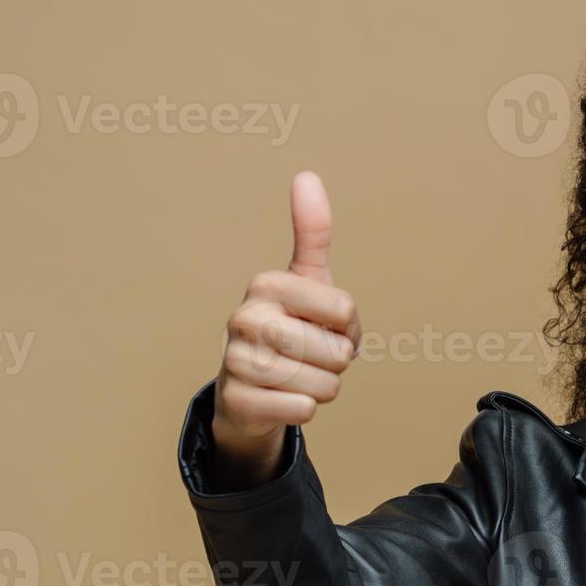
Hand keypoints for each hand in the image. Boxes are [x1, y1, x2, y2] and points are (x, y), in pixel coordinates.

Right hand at [210, 171, 361, 487]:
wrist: (250, 389)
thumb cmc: (289, 329)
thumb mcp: (307, 281)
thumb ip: (312, 232)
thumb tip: (305, 176)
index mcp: (266, 285)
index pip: (346, 311)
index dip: (349, 327)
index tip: (324, 324)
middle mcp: (244, 318)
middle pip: (338, 352)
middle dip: (337, 361)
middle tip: (311, 355)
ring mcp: (236, 362)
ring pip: (324, 384)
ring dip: (323, 386)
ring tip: (297, 375)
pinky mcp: (238, 402)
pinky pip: (303, 409)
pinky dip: (304, 408)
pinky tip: (282, 398)